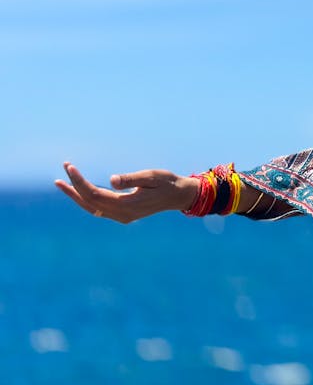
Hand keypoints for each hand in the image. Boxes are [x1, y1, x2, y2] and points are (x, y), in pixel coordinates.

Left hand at [55, 163, 198, 223]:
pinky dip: (86, 201)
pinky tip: (80, 193)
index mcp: (127, 205)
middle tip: (61, 175)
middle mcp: (122, 214)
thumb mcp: (151, 176)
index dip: (79, 182)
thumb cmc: (166, 182)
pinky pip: (99, 210)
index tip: (70, 167)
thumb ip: (131, 179)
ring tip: (62, 184)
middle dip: (73, 188)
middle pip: (89, 203)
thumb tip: (112, 180)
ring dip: (76, 197)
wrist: (179, 196)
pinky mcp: (123, 215)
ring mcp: (122, 217)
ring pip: (92, 209)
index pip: (94, 194)